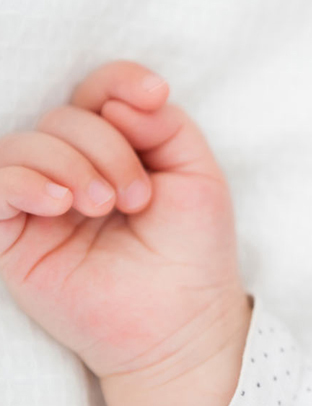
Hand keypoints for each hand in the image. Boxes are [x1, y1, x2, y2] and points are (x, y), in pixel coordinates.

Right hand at [0, 61, 248, 383]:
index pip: (99, 93)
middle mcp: (74, 169)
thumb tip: (124, 98)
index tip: (153, 95)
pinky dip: (23, 181)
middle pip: (67, 116)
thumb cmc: (194, 253)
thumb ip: (168, 125)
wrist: (180, 323)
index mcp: (118, 150)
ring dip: (72, 164)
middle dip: (108, 147)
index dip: (120, 81)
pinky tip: (61, 204)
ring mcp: (40, 202)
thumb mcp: (199, 176)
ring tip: (107, 207)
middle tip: (138, 198)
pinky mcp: (11, 236)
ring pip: (27, 143)